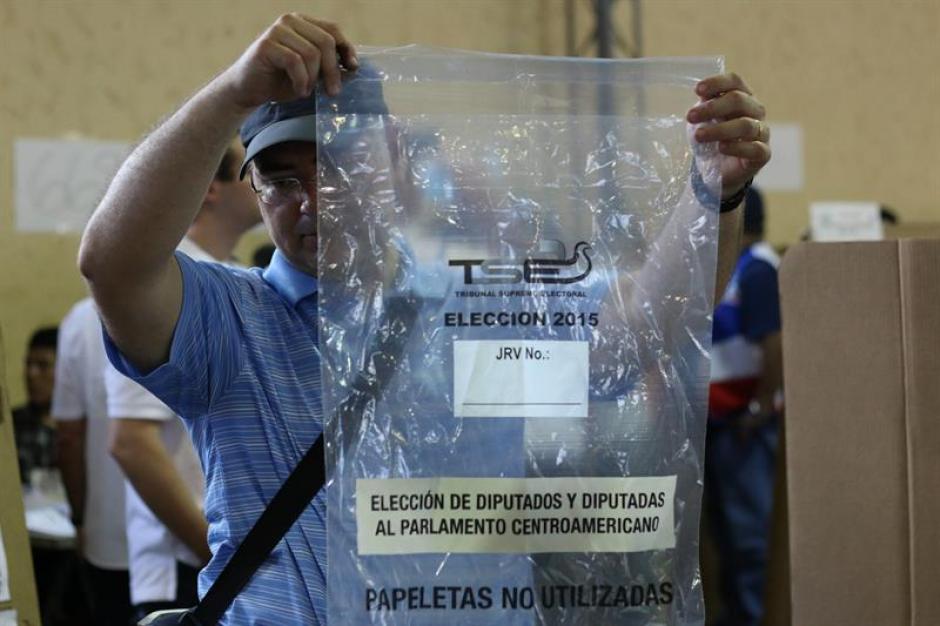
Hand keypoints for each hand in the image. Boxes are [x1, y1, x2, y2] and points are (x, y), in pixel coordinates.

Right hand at [219, 13, 357, 110]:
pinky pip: (295, 62)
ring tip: (305, 91)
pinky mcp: (266, 44)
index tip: (353, 68)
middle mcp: (290, 21)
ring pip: (311, 53)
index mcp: (303, 23)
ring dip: (313, 79)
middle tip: (332, 92)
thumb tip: (352, 67)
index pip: (332, 30)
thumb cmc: (281, 81)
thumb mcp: (311, 72)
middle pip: (325, 42)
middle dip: (333, 70)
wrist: (248, 90)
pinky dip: (301, 80)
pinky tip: (298, 90)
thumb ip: (328, 65)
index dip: (346, 48)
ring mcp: (277, 30)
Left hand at [687, 73, 770, 199]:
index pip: (735, 82)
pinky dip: (737, 147)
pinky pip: (755, 148)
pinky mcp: (763, 154)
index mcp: (742, 97)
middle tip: (690, 117)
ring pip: (746, 125)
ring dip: (719, 129)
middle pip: (739, 100)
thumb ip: (703, 106)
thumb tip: (701, 94)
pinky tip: (721, 148)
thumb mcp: (703, 120)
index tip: (698, 90)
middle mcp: (755, 111)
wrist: (717, 170)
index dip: (718, 83)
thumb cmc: (711, 139)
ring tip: (698, 135)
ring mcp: (762, 132)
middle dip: (713, 107)